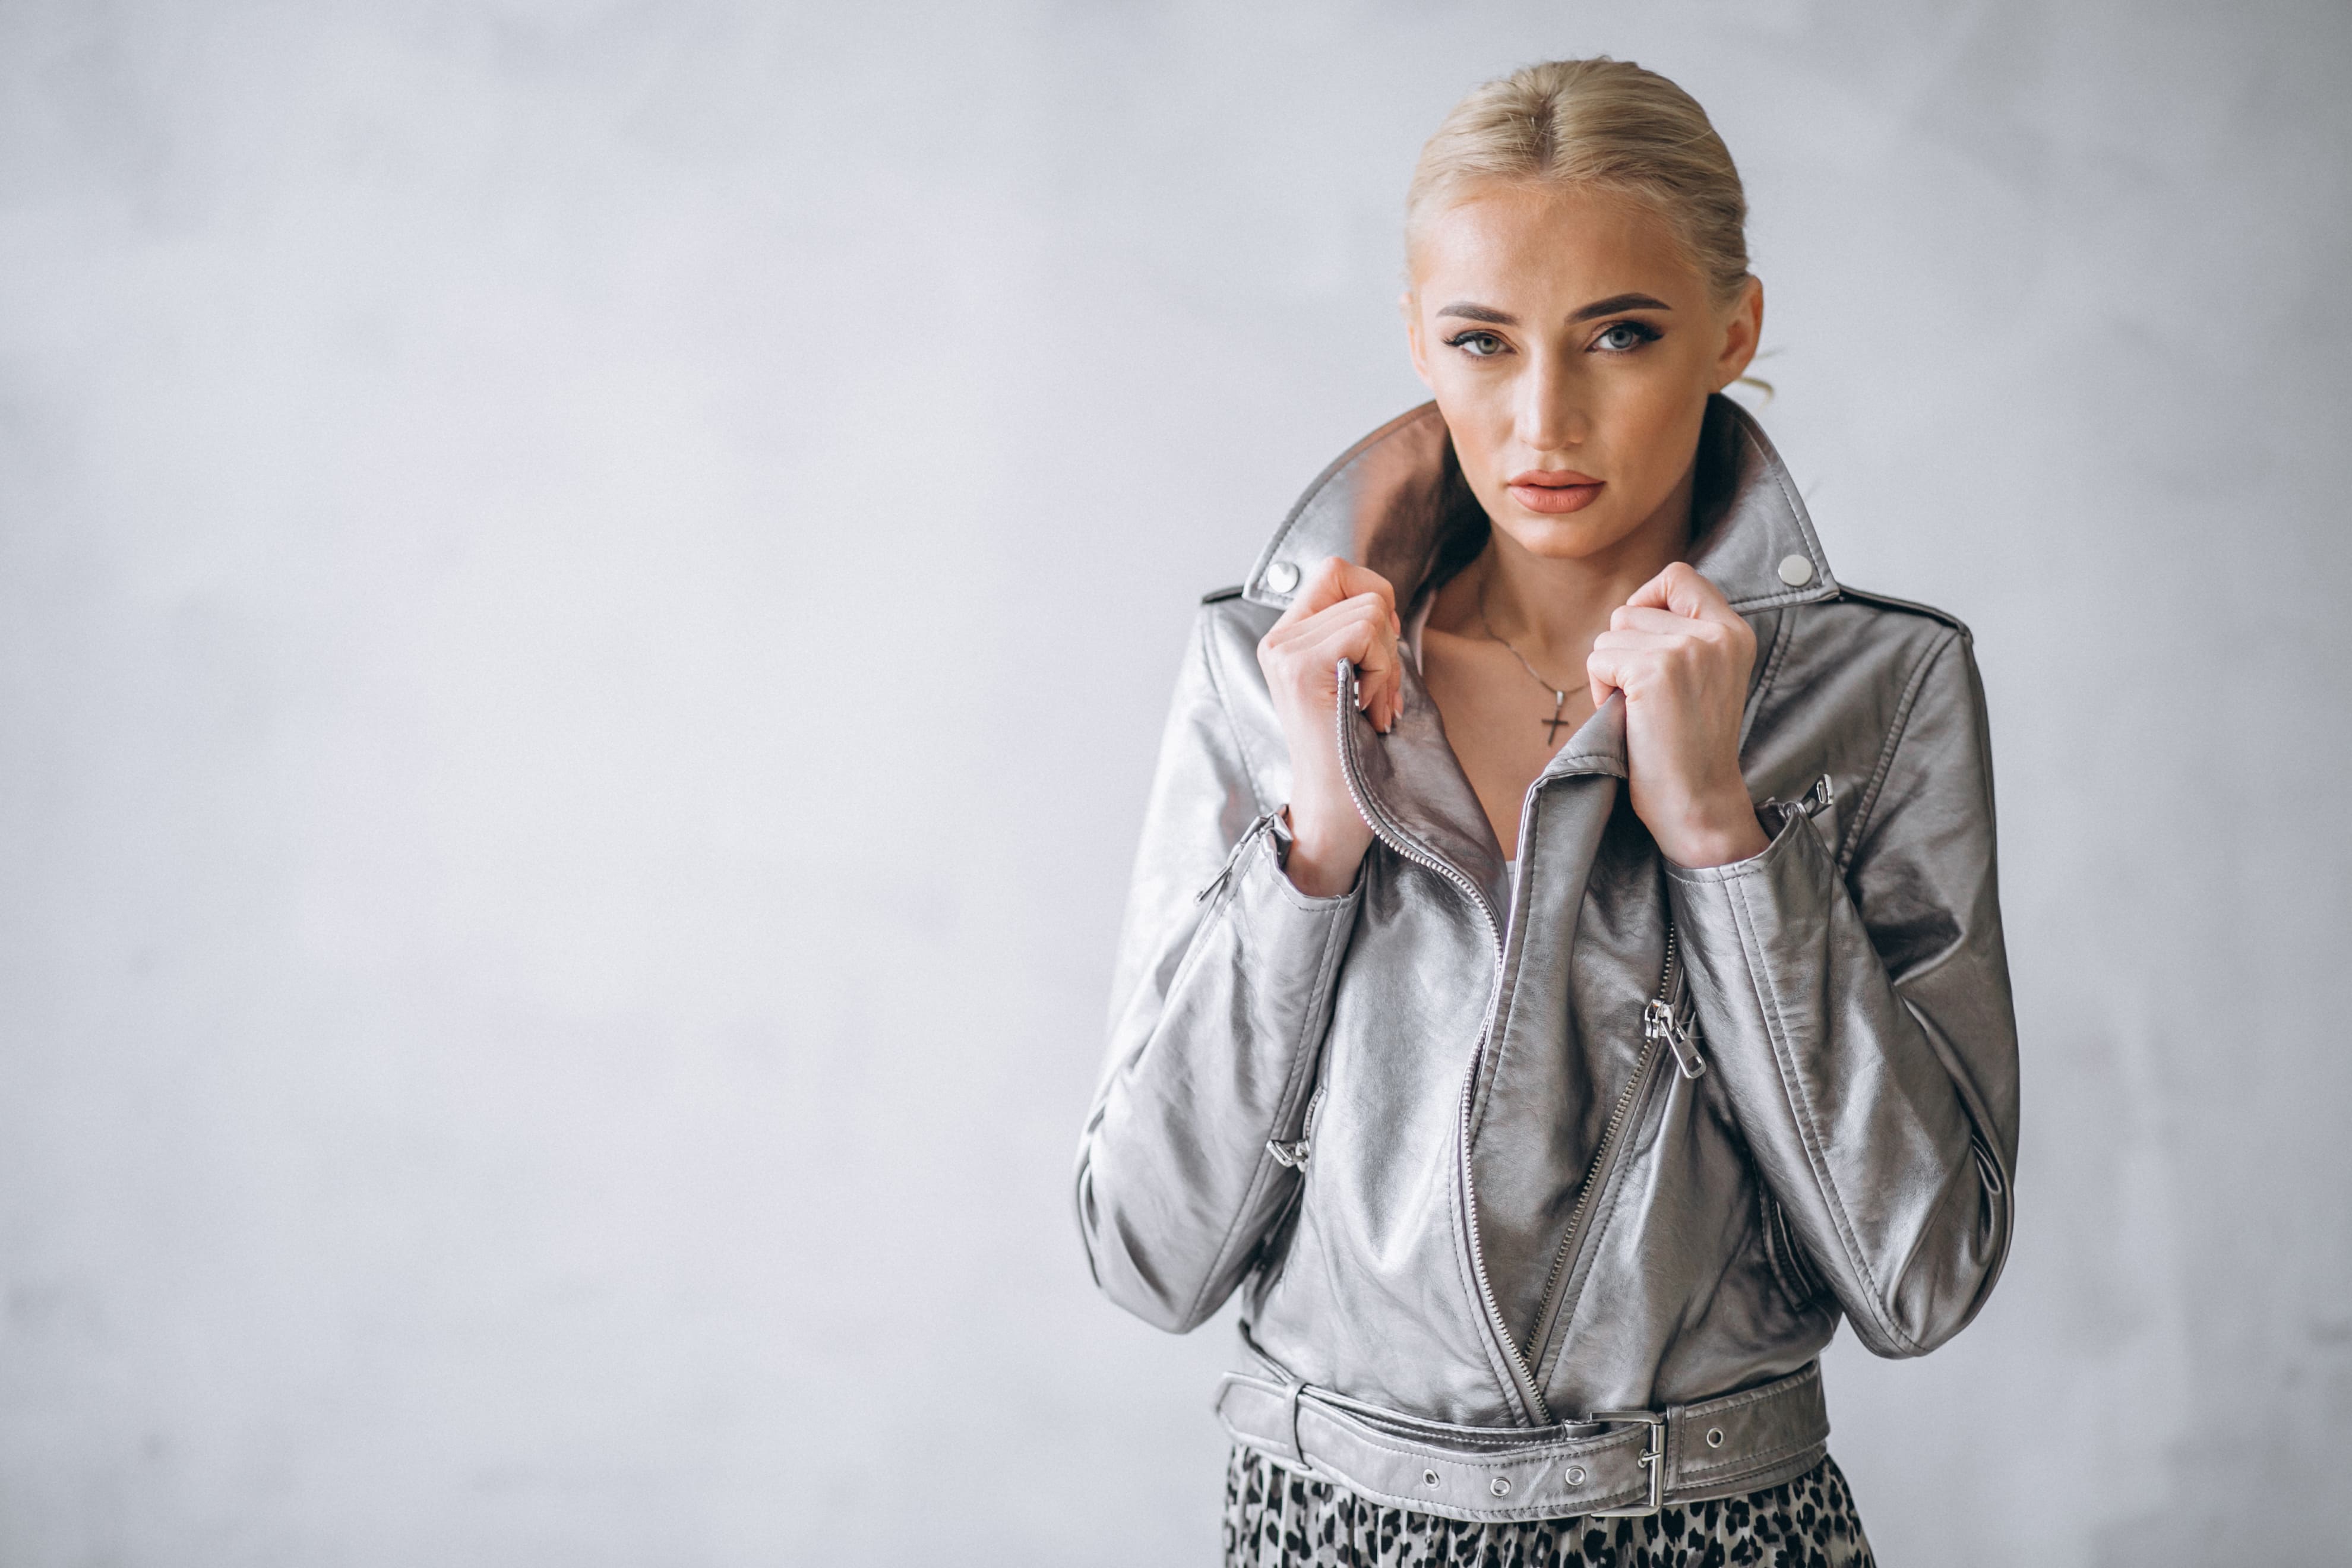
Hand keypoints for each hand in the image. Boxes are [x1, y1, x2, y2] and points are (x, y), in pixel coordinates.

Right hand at [1255, 557, 1401, 894]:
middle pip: (1357, 583)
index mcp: (1286, 638)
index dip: (1373, 596)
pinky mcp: (1302, 668)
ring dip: (1386, 660)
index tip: (1378, 651)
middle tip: (1376, 687)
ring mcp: (1285, 652)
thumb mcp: (1352, 678)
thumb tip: (1383, 598)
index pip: (1335, 570)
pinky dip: (1382, 670)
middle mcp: (1278, 640)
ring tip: (1369, 704)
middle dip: (1386, 633)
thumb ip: (1355, 635)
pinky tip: (1366, 707)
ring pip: (1369, 609)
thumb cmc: (1352, 751)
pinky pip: (1366, 631)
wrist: (1334, 809)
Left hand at [1586, 563, 1768, 868]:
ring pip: (1611, 632)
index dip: (1647, 598)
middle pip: (1631, 608)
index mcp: (1734, 632)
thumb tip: (1629, 608)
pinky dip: (1600, 688)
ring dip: (1611, 671)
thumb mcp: (1705, 676)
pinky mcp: (1655, 671)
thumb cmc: (1689, 746)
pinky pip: (1599, 658)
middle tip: (1645, 697)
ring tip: (1640, 709)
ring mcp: (1687, 649)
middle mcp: (1716, 633)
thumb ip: (1683, 636)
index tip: (1643, 638)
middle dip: (1623, 649)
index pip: (1679, 575)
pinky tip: (1628, 717)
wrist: (1698, 801)